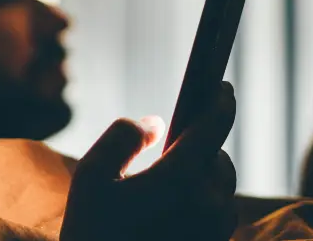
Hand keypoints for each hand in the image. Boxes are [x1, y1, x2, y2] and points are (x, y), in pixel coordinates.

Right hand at [62, 82, 237, 240]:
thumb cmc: (92, 232)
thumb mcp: (91, 175)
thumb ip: (123, 136)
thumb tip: (155, 124)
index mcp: (180, 179)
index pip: (213, 126)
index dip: (219, 101)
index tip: (221, 86)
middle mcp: (207, 205)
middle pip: (219, 159)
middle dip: (203, 146)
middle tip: (178, 140)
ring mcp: (214, 232)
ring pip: (221, 189)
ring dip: (203, 177)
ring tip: (172, 176)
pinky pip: (217, 216)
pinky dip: (202, 203)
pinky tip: (174, 206)